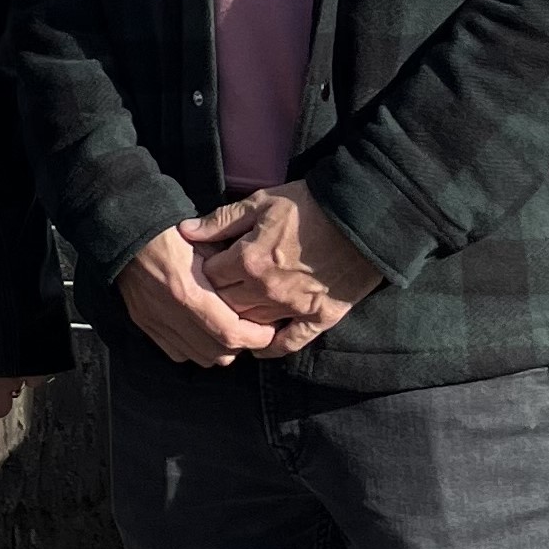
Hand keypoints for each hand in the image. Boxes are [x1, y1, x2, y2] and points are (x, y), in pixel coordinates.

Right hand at [117, 223, 285, 368]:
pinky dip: (195, 348)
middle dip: (241, 345)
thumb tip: (254, 295)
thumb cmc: (170, 233)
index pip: (232, 334)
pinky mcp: (145, 324)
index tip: (267, 329)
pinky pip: (178, 353)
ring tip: (227, 330)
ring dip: (219, 350)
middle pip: (219, 353)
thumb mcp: (207, 244)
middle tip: (252, 329)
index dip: (256, 337)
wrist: (126, 233)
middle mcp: (171, 314)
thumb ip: (230, 273)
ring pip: (201, 357)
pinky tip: (201, 331)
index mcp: (189, 292)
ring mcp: (156, 322)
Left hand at [184, 183, 382, 357]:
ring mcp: (293, 307)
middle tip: (215, 291)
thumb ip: (221, 220)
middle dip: (215, 298)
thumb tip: (185, 231)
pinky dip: (272, 346)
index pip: (208, 277)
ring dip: (240, 320)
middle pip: (226, 304)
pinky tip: (259, 345)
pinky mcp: (320, 317)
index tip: (203, 267)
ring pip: (252, 324)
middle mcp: (267, 289)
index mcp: (249, 260)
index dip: (202, 271)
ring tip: (231, 314)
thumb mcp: (261, 202)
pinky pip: (290, 342)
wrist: (363, 218)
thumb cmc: (310, 205)